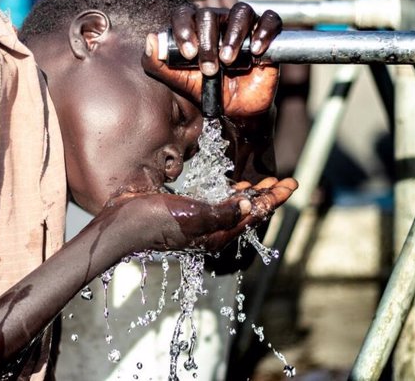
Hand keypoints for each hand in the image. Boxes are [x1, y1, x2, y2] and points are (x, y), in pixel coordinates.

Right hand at [106, 177, 296, 253]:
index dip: (275, 198)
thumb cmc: (155, 221)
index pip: (255, 214)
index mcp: (217, 233)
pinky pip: (217, 204)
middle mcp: (211, 229)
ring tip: (263, 184)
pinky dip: (230, 194)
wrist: (122, 223)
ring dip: (250, 195)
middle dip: (267, 197)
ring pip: (233, 208)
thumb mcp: (193, 216)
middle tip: (284, 182)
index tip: (292, 183)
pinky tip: (232, 186)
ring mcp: (199, 222)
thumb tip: (250, 203)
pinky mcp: (186, 212)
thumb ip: (223, 212)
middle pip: (248, 212)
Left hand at [142, 2, 281, 116]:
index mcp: (194, 27)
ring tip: (228, 60)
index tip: (188, 53)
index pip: (184, 13)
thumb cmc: (203, 88)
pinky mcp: (266, 33)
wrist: (232, 108)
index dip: (183, 29)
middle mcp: (218, 20)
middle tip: (209, 68)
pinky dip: (264, 31)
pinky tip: (257, 50)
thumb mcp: (176, 79)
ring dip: (234, 35)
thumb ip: (156, 63)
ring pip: (241, 11)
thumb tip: (150, 39)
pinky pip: (270, 20)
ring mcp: (244, 25)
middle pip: (210, 14)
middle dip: (207, 42)